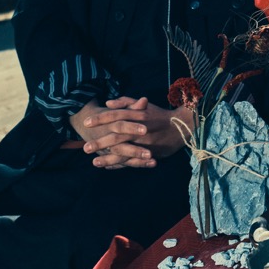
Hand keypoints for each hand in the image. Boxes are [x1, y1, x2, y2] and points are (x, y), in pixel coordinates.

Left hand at [71, 97, 195, 168]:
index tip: (87, 123)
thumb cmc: (160, 115)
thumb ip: (126, 102)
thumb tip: (108, 103)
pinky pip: (132, 161)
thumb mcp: (145, 105)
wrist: (182, 127)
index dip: (101, 119)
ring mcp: (145, 143)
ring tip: (94, 162)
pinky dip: (119, 164)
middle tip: (86, 148)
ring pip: (124, 151)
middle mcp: (141, 129)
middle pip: (117, 136)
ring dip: (108, 158)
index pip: (116, 115)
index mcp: (138, 115)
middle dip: (101, 142)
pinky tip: (108, 166)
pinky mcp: (150, 154)